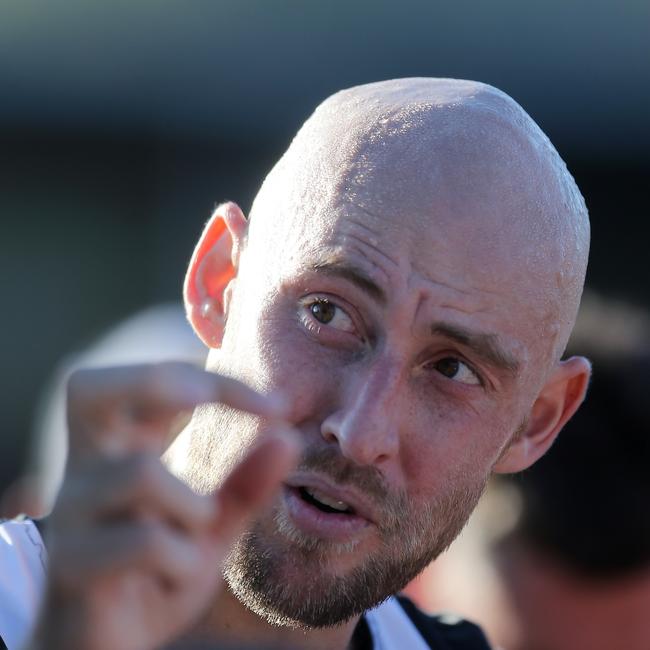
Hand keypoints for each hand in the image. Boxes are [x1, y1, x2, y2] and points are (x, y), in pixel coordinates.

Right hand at [31, 362, 298, 649]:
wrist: (108, 649)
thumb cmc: (156, 575)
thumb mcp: (210, 526)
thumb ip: (245, 484)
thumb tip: (288, 434)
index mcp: (122, 449)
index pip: (157, 381)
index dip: (217, 380)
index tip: (279, 405)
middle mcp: (87, 469)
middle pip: (89, 388)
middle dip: (157, 380)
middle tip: (204, 398)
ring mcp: (72, 515)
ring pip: (139, 474)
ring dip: (192, 507)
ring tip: (193, 537)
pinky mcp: (69, 564)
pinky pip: (145, 542)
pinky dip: (181, 561)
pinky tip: (171, 578)